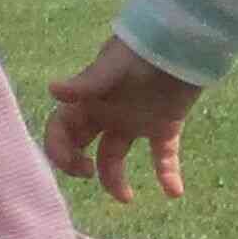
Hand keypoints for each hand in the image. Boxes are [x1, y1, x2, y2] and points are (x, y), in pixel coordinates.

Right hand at [40, 37, 199, 201]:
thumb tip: (52, 90)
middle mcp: (107, 114)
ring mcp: (134, 121)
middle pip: (82, 148)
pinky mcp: (164, 125)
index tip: (77, 167)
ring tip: (129, 198)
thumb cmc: (144, 48)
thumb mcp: (114, 66)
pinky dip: (168, 174)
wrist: (185, 40)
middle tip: (91, 175)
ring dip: (117, 181)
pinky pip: (162, 156)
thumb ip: (86, 83)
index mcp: (90, 100)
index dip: (60, 151)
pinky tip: (174, 192)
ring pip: (115, 158)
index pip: (62, 130)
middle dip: (79, 167)